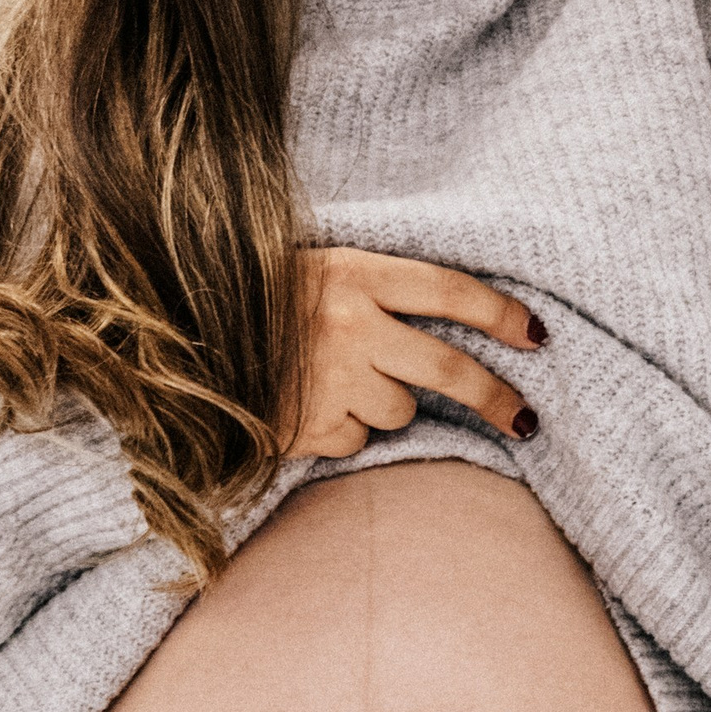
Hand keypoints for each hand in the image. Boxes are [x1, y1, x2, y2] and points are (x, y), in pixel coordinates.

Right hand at [281, 248, 545, 458]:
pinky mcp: (304, 427)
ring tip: (336, 382)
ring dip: (384, 404)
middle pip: (448, 369)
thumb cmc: (256, 299)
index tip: (537, 336)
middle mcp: (347, 325)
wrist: (173, 336)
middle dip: (496, 398)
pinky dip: (342, 430)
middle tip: (526, 419)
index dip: (500, 315)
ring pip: (400, 410)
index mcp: (352, 273)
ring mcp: (327, 379)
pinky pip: (356, 440)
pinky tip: (307, 407)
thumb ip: (376, 293)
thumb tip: (453, 335)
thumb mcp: (316, 271)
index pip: (449, 292)